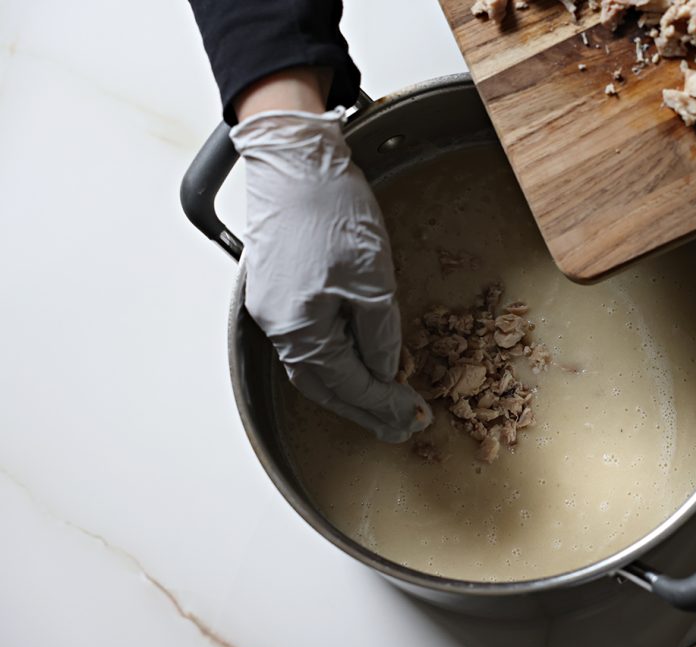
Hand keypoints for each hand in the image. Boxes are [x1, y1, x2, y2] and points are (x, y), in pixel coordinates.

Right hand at [229, 106, 431, 442]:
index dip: (384, 404)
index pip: (349, 384)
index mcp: (299, 330)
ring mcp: (271, 309)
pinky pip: (305, 342)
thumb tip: (387, 372)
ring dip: (348, 389)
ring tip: (379, 405)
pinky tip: (352, 364)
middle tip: (397, 428)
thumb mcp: (373, 280)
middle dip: (364, 409)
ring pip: (312, 367)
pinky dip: (332, 361)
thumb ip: (380, 336)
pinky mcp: (275, 290)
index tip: (413, 417)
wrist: (294, 159)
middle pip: (324, 387)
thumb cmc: (331, 211)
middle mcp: (277, 328)